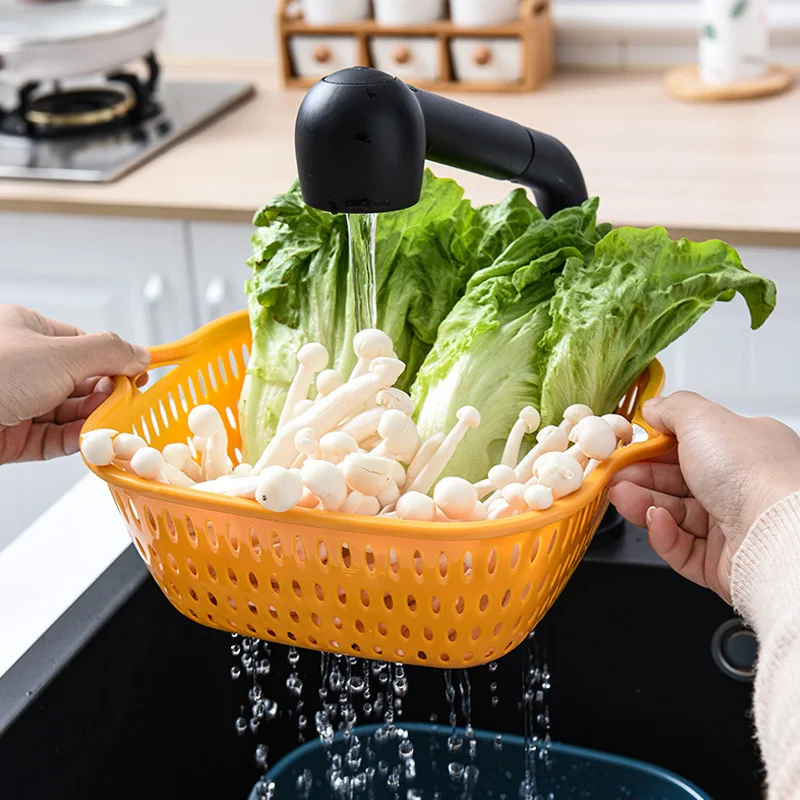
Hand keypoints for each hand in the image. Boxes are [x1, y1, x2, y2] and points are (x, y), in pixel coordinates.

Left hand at [0, 305, 149, 463]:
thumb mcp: (60, 354)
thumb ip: (108, 352)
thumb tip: (142, 354)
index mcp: (26, 332)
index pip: (84, 344)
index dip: (115, 360)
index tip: (141, 375)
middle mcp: (20, 366)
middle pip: (81, 381)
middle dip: (107, 394)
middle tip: (127, 404)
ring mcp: (15, 402)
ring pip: (69, 413)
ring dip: (95, 420)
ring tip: (113, 425)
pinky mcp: (10, 437)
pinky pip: (53, 439)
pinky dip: (76, 441)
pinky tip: (93, 441)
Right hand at [608, 391, 799, 602]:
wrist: (776, 534)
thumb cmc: (752, 473)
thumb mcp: (703, 418)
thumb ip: (672, 408)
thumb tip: (653, 408)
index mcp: (744, 450)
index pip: (688, 446)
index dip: (653, 446)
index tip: (626, 447)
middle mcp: (741, 487)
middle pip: (675, 481)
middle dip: (640, 477)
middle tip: (615, 475)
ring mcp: (731, 526)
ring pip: (673, 514)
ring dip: (643, 503)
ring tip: (623, 497)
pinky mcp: (720, 563)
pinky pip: (680, 547)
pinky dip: (663, 534)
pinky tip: (655, 520)